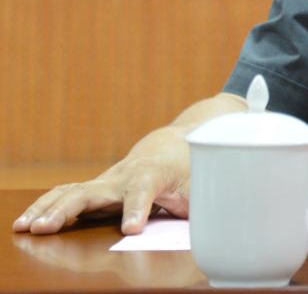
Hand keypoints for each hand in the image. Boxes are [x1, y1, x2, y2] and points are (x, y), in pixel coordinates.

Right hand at [12, 92, 245, 234]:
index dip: (137, 209)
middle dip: (70, 210)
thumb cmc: (191, 167)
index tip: (130, 231)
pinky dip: (44, 207)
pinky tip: (23, 223)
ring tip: (26, 228)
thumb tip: (215, 228)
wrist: (173, 144)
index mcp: (155, 174)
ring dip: (48, 210)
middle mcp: (125, 176)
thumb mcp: (204, 185)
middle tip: (46, 229)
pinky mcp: (96, 188)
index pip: (145, 190)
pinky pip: (66, 195)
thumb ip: (202, 204)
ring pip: (73, 191)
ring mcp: (106, 181)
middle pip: (95, 191)